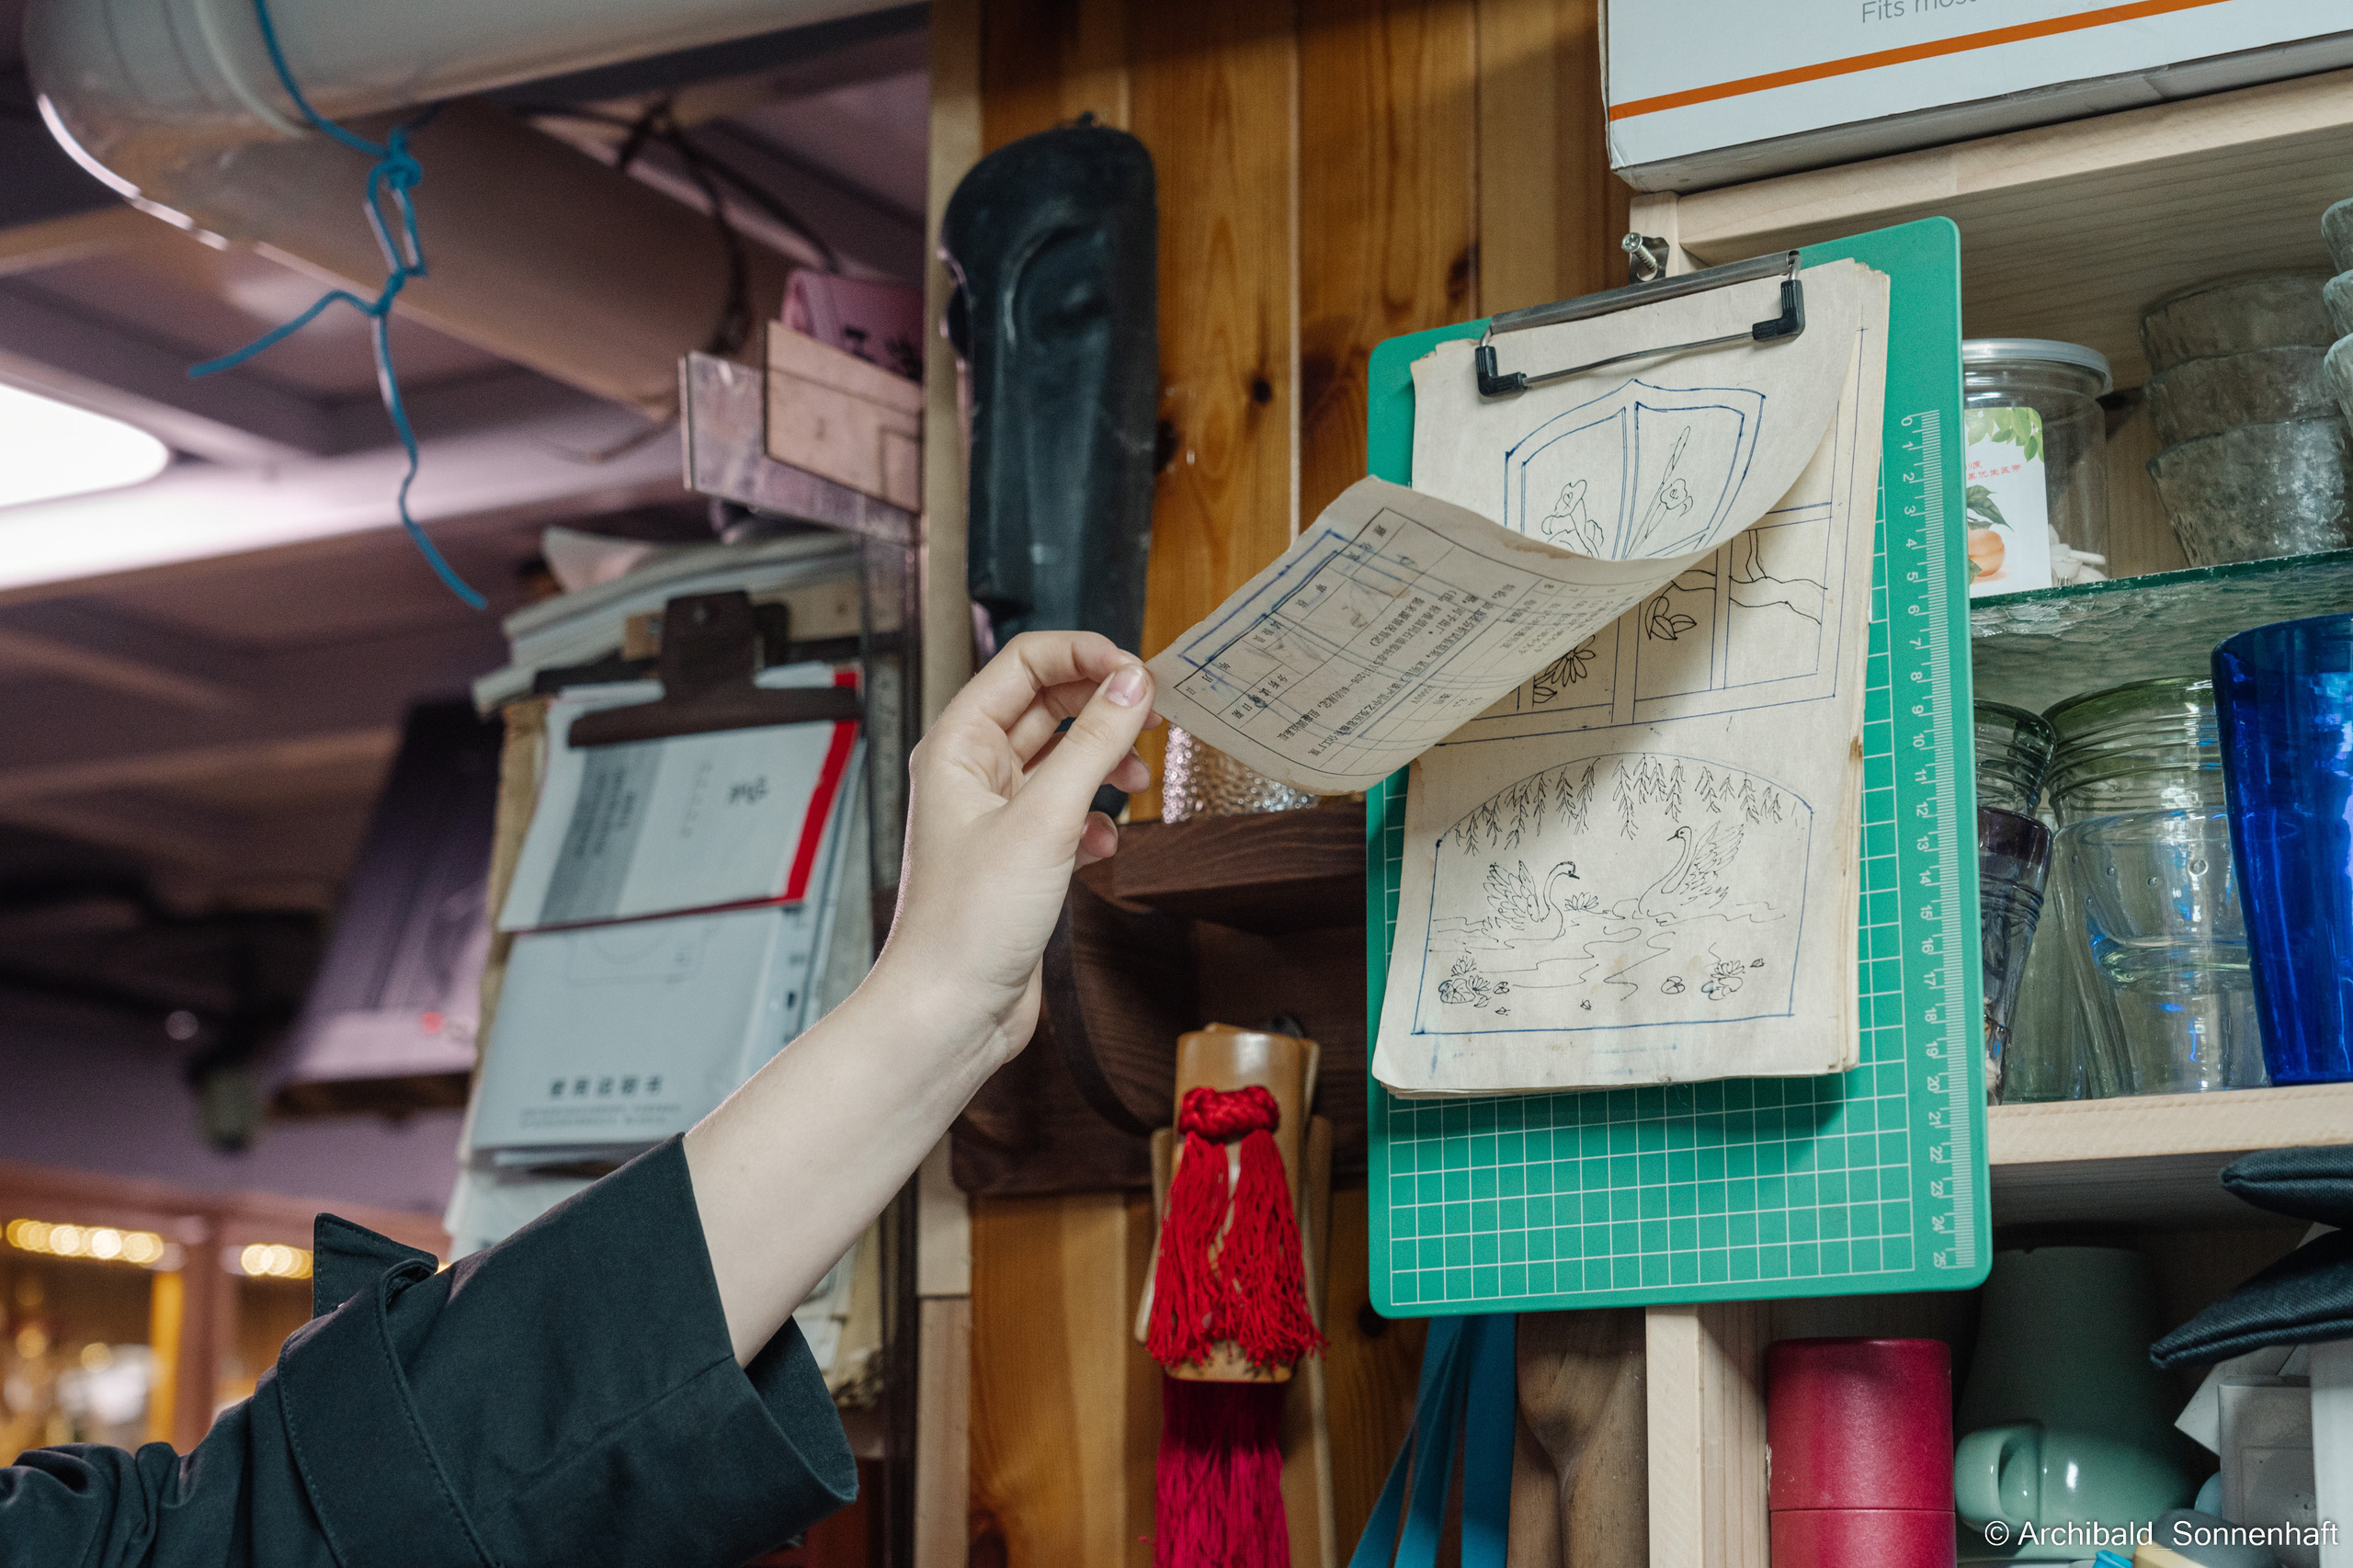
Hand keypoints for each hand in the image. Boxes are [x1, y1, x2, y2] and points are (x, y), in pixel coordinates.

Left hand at [872, 630, 1157, 1066]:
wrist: (949, 1012)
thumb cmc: (969, 922)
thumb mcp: (1045, 819)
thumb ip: (1094, 744)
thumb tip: (1134, 684)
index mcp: (958, 744)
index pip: (1025, 663)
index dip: (1084, 655)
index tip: (1139, 671)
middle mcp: (971, 772)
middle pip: (1047, 705)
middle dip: (1101, 708)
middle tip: (1153, 718)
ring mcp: (995, 815)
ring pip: (1061, 760)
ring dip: (1104, 763)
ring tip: (1137, 784)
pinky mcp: (1018, 857)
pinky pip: (1066, 811)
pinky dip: (1094, 819)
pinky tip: (1105, 845)